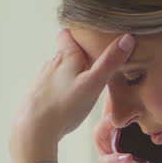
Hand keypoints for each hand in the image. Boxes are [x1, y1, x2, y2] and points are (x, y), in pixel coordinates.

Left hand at [10, 29, 134, 162]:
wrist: (33, 128)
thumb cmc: (65, 105)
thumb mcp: (94, 83)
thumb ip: (110, 62)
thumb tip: (127, 38)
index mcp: (65, 56)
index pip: (67, 34)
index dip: (77, 34)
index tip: (89, 37)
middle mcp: (51, 64)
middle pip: (65, 53)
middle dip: (78, 56)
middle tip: (95, 64)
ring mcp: (42, 80)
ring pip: (58, 71)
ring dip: (70, 74)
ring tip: (83, 84)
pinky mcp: (37, 96)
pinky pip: (51, 87)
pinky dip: (60, 89)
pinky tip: (68, 101)